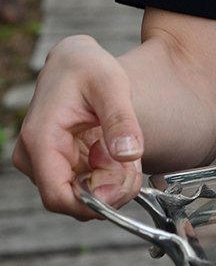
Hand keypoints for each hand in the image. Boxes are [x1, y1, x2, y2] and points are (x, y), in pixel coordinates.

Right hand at [13, 35, 144, 219]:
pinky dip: (110, 176)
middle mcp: (35, 158)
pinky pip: (89, 187)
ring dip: (113, 181)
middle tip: (129, 159)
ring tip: (120, 146)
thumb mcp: (111, 86)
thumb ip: (121, 121)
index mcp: (41, 140)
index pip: (58, 197)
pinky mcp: (60, 166)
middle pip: (77, 201)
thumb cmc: (88, 69)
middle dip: (112, 188)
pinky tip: (113, 151)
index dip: (95, 203)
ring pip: (86, 197)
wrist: (77, 62)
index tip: (123, 182)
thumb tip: (129, 154)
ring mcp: (46, 164)